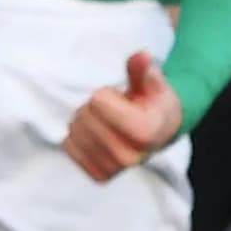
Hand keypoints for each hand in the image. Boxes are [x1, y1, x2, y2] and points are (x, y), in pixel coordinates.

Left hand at [63, 50, 182, 181]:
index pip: (98, 101)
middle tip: (116, 112)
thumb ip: (143, 70)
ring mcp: (114, 169)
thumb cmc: (155, 103)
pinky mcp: (100, 175)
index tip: (125, 101)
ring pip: (74, 131)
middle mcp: (130, 156)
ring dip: (85, 121)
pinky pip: (69, 147)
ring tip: (108, 123)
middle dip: (94, 107)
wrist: (161, 132)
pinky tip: (98, 136)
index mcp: (145, 132)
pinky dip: (77, 137)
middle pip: (84, 116)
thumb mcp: (153, 83)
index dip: (108, 94)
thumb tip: (141, 55)